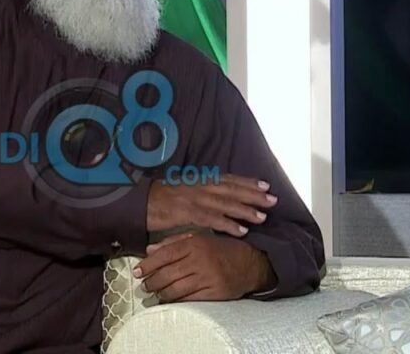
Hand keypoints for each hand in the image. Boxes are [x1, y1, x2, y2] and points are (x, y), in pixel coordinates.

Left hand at [132, 231, 277, 301]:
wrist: (251, 262)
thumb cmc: (221, 249)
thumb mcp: (198, 237)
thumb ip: (172, 242)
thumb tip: (149, 250)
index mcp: (195, 244)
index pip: (164, 255)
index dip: (147, 265)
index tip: (137, 271)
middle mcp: (200, 260)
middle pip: (167, 274)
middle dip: (151, 281)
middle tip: (144, 285)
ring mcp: (208, 278)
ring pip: (176, 289)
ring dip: (161, 293)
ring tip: (155, 292)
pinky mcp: (215, 293)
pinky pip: (189, 299)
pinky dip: (176, 300)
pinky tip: (170, 299)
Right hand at [146, 173, 277, 238]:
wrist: (137, 201)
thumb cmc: (158, 198)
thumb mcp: (181, 189)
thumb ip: (199, 190)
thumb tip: (216, 195)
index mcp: (198, 179)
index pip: (227, 178)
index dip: (247, 182)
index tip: (265, 185)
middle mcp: (199, 186)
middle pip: (232, 190)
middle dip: (253, 195)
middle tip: (273, 200)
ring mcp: (193, 199)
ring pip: (226, 204)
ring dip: (246, 211)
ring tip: (263, 218)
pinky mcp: (186, 213)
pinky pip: (212, 220)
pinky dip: (228, 225)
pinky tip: (241, 231)